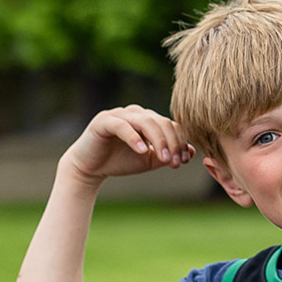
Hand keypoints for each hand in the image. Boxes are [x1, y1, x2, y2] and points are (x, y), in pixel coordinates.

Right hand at [62, 105, 192, 183]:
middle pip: (161, 122)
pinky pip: (123, 126)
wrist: (89, 168)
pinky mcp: (103, 121)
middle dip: (172, 143)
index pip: (170, 125)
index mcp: (147, 119)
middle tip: (174, 162)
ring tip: (163, 159)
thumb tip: (191, 152)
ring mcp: (119, 114)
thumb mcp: (148, 161)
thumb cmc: (120, 161)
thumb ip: (167, 155)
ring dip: (158, 141)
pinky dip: (134, 138)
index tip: (183, 161)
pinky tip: (142, 151)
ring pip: (146, 122)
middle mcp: (135, 113)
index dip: (180, 142)